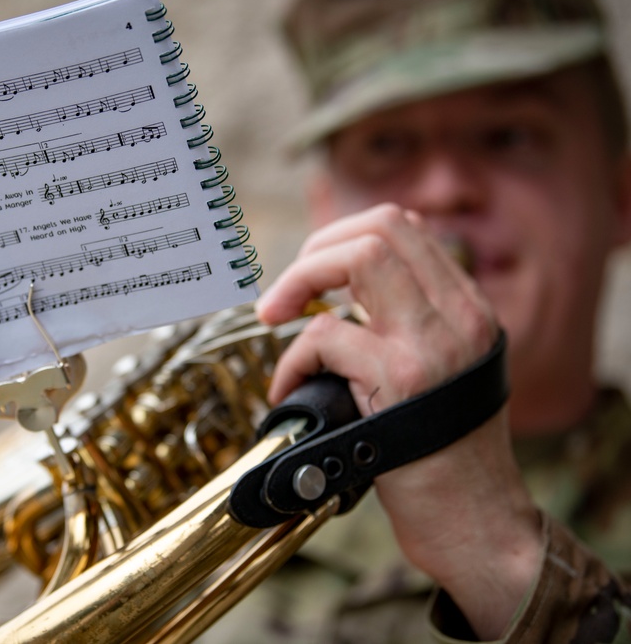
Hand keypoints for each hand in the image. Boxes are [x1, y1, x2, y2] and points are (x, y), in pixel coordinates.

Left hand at [256, 204, 541, 638]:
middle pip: (381, 227)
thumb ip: (404, 331)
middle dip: (315, 250)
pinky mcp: (405, 379)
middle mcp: (460, 315)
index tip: (309, 277)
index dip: (340, 238)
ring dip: (297, 284)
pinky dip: (291, 361)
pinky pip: (325, 336)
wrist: (477, 526)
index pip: (402, 227)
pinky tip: (288, 392)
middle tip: (283, 297)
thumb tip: (331, 299)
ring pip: (359, 259)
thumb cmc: (443, 457)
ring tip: (274, 320)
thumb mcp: (441, 378)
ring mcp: (435, 343)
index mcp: (468, 309)